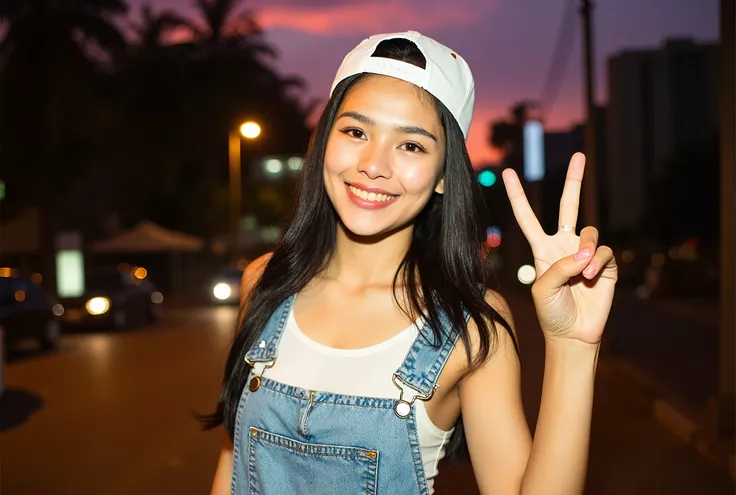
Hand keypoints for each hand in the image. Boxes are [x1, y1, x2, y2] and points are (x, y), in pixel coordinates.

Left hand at [501, 152, 617, 344]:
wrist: (573, 333)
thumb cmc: (551, 312)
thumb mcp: (542, 289)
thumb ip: (558, 267)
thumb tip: (584, 251)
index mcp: (542, 249)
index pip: (527, 218)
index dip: (518, 196)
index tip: (508, 173)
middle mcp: (564, 245)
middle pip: (569, 206)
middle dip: (574, 181)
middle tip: (579, 156)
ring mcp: (585, 253)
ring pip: (589, 231)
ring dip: (585, 249)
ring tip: (583, 271)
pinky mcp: (605, 264)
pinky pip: (603, 251)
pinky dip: (597, 261)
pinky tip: (591, 276)